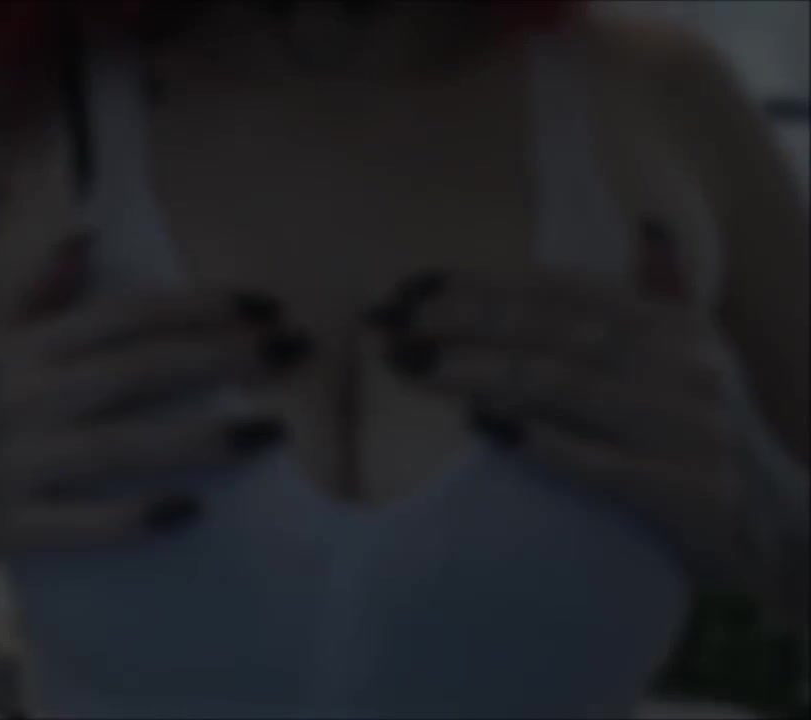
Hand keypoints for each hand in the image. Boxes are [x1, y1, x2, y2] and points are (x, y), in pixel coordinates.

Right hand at [0, 233, 309, 560]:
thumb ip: (38, 292)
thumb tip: (86, 236)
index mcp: (30, 349)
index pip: (126, 317)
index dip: (198, 307)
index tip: (267, 305)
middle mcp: (27, 398)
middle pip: (138, 369)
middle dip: (223, 356)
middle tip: (297, 349)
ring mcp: (19, 464)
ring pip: (119, 443)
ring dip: (199, 437)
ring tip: (271, 432)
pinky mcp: (11, 527)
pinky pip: (78, 524)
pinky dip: (131, 518)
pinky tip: (190, 512)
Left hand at [366, 268, 800, 604]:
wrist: (787, 526)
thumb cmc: (708, 433)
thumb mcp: (698, 354)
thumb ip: (663, 291)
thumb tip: (648, 224)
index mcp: (673, 325)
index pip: (561, 289)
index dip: (482, 283)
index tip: (409, 286)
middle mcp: (682, 365)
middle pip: (552, 329)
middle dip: (461, 321)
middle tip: (389, 325)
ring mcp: (687, 428)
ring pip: (566, 386)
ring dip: (480, 373)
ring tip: (413, 367)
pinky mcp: (687, 492)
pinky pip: (604, 466)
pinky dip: (543, 445)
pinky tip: (483, 431)